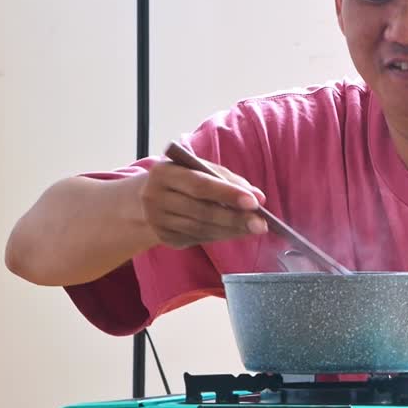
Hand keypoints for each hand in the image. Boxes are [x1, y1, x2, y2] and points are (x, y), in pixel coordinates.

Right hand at [140, 158, 267, 248]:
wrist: (146, 200)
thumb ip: (228, 180)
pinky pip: (199, 238)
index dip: (228, 194)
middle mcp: (155, 197)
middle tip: (261, 224)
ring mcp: (158, 220)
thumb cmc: (182, 179)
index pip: (200, 184)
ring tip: (254, 228)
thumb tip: (259, 197)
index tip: (254, 202)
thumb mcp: (199, 169)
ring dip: (231, 230)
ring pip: (201, 228)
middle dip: (235, 218)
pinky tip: (237, 232)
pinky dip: (221, 236)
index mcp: (163, 172)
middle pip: (201, 210)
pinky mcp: (165, 237)